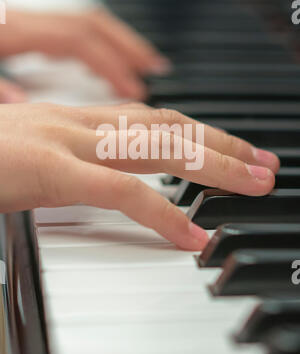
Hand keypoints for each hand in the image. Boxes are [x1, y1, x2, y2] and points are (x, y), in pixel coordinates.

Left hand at [0, 9, 170, 99]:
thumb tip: (21, 103)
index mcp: (14, 30)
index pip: (79, 41)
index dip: (112, 63)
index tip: (137, 88)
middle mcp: (24, 21)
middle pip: (91, 25)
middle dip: (128, 47)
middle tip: (156, 70)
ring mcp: (25, 23)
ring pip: (84, 24)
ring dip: (117, 43)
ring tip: (142, 66)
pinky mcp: (23, 31)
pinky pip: (71, 32)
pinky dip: (96, 47)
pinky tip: (100, 66)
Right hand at [0, 103, 278, 249]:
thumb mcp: (40, 156)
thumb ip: (80, 162)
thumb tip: (120, 178)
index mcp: (75, 120)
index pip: (152, 119)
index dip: (199, 131)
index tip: (233, 149)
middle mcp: (76, 122)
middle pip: (167, 126)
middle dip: (222, 143)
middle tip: (263, 163)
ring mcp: (62, 139)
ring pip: (155, 146)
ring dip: (211, 163)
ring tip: (253, 181)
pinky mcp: (47, 168)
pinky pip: (118, 190)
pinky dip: (160, 213)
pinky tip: (191, 235)